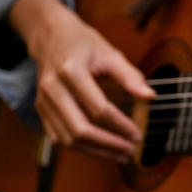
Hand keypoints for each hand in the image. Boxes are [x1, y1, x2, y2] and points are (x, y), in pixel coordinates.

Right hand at [8, 0, 154, 162]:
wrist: (50, 35)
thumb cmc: (82, 43)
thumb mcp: (109, 53)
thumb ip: (130, 76)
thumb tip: (150, 96)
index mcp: (71, 71)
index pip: (98, 108)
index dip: (120, 125)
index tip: (137, 134)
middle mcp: (53, 88)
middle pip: (80, 129)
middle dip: (108, 144)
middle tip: (130, 150)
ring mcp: (43, 101)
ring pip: (67, 139)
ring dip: (96, 152)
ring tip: (120, 155)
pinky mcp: (41, 110)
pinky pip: (58, 138)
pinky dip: (81, 149)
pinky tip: (101, 150)